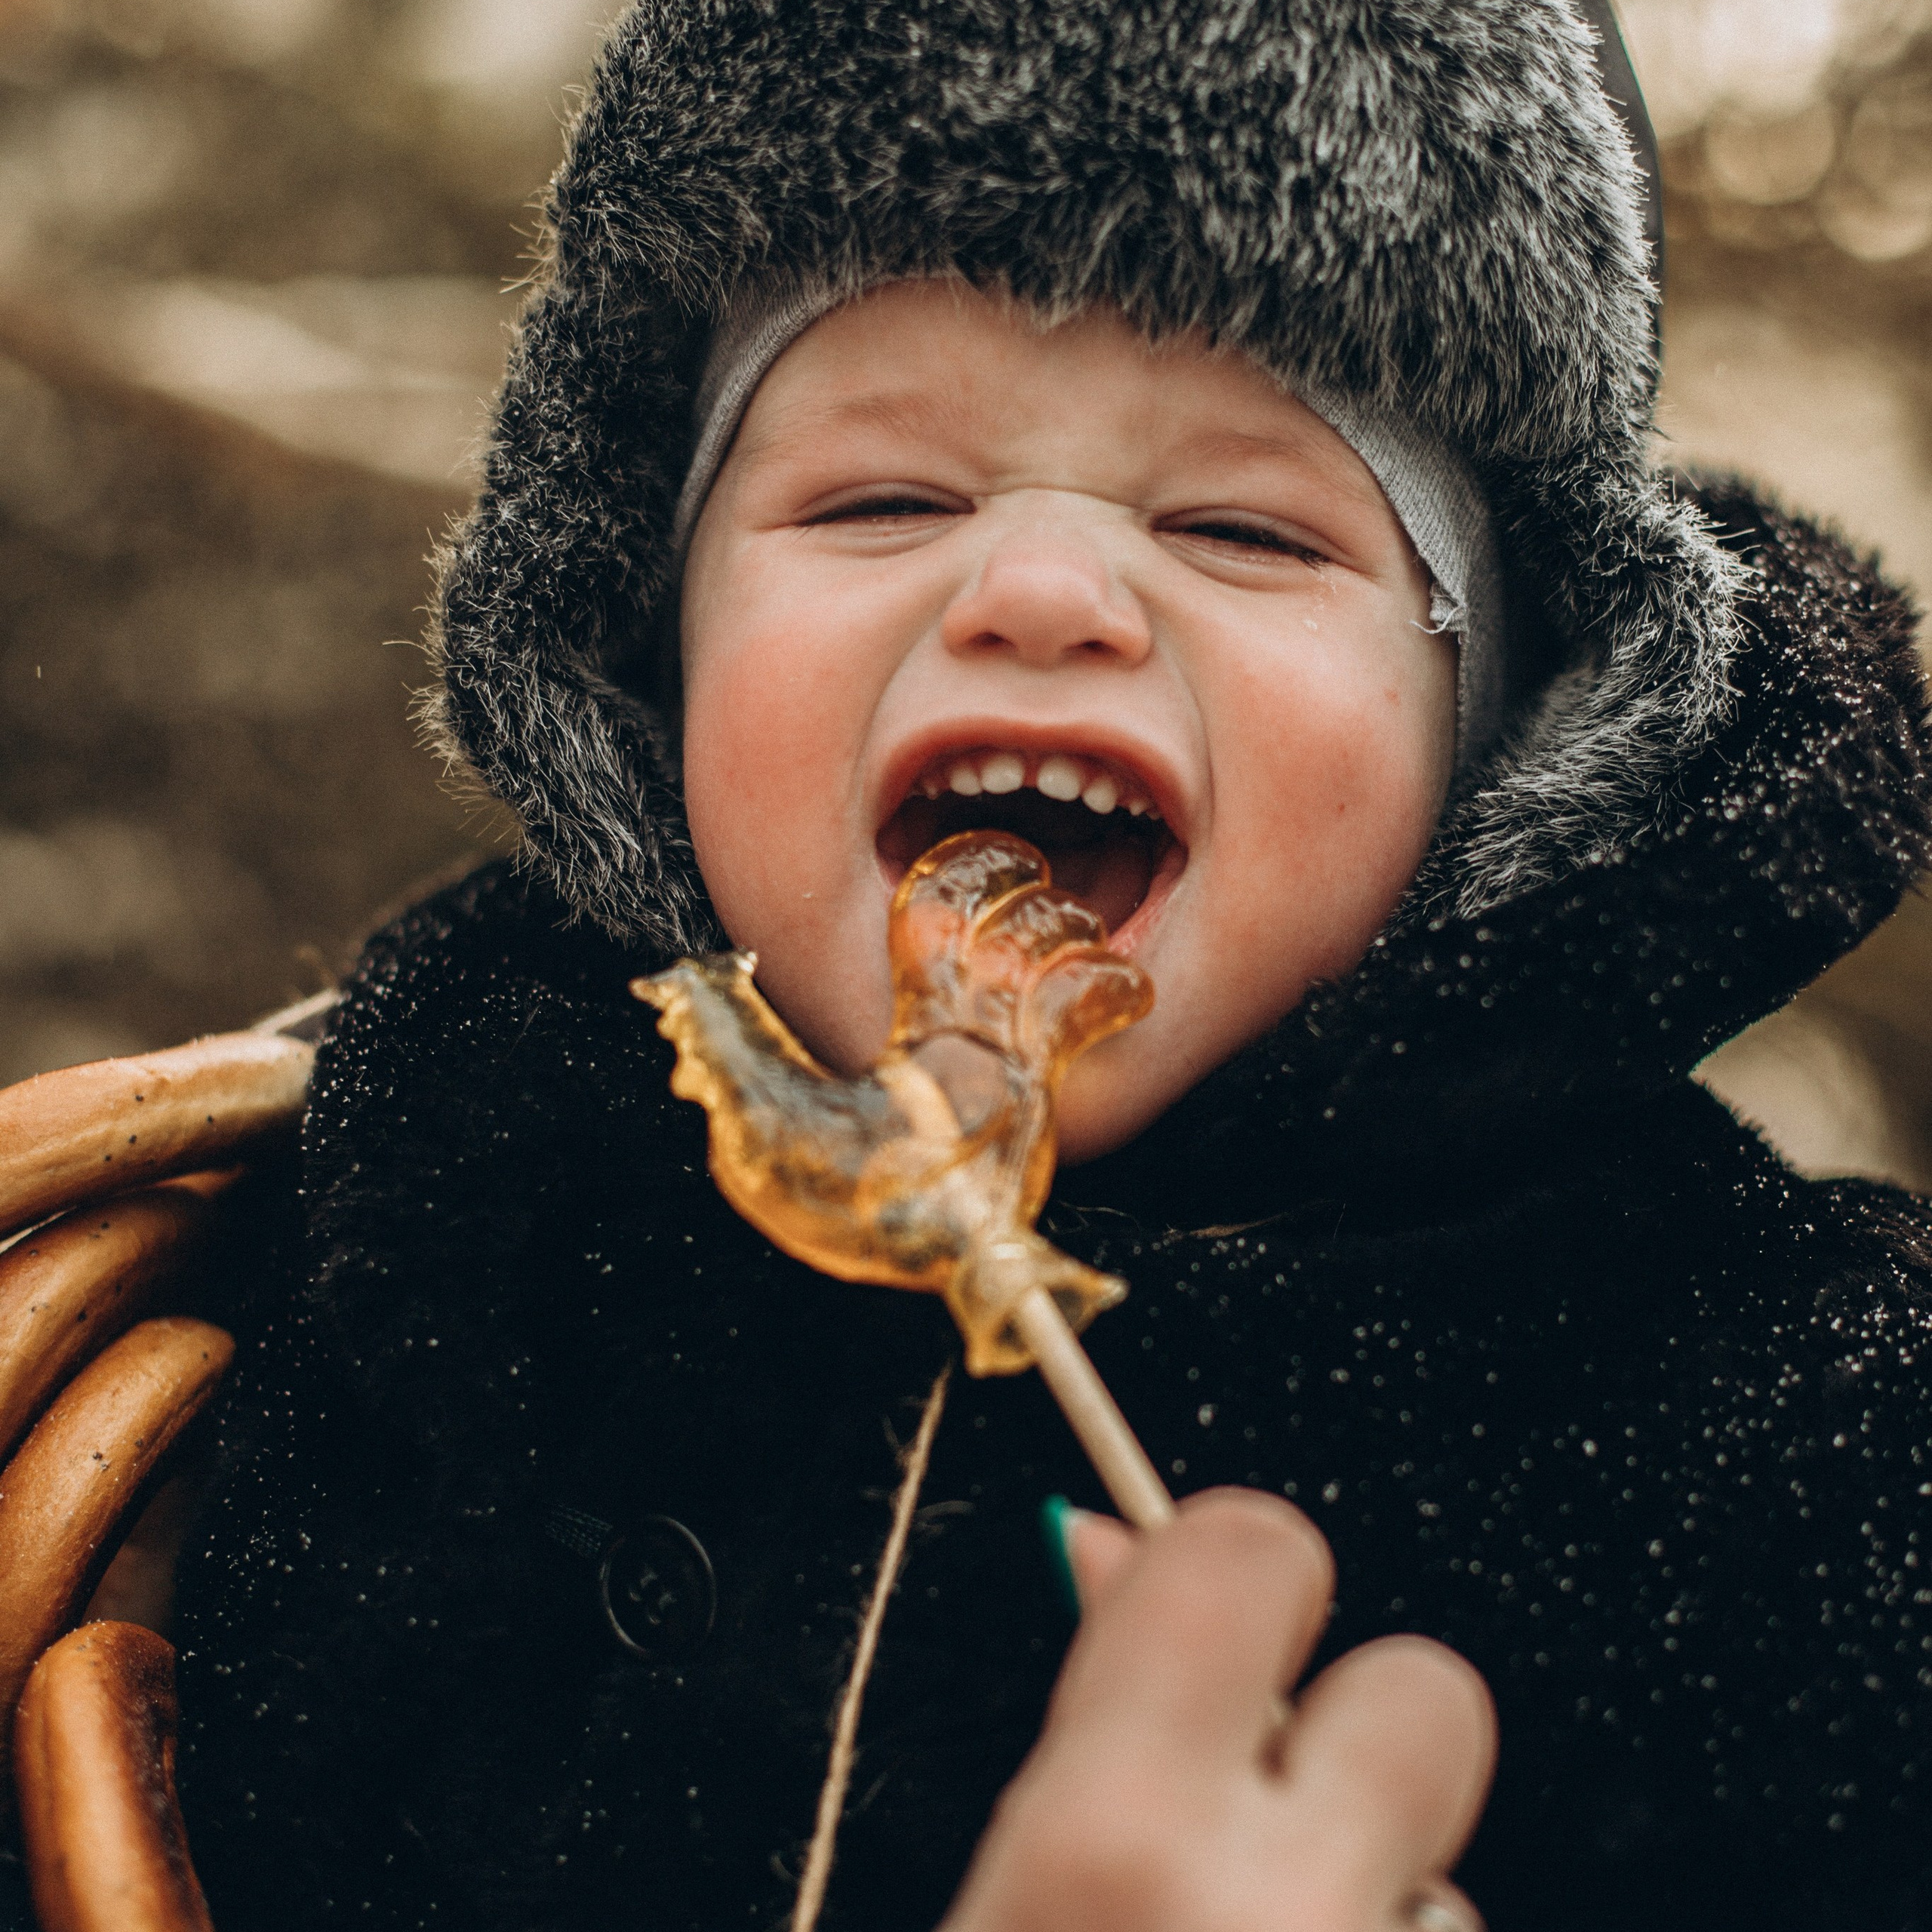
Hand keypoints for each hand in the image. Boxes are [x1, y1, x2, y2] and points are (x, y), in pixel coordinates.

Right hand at [941, 1489, 1494, 1931]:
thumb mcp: (1007, 1886)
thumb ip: (1080, 1723)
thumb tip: (1109, 1544)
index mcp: (1113, 1840)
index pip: (1249, 1557)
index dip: (1239, 1563)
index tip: (1213, 1604)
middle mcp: (1278, 1913)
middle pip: (1426, 1696)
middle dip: (1363, 1736)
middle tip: (1274, 1818)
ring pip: (1443, 1880)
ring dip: (1372, 1905)